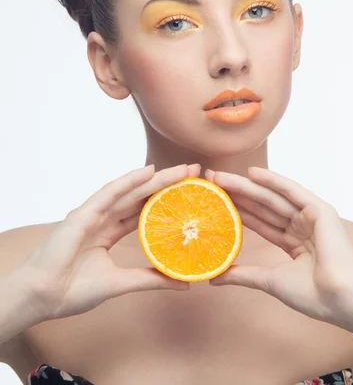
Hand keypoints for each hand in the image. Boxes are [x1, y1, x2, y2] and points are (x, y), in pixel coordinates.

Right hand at [21, 163, 200, 320]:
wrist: (42, 297)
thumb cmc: (72, 290)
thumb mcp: (121, 283)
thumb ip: (150, 278)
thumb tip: (184, 282)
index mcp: (109, 232)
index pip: (144, 211)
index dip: (167, 201)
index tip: (192, 194)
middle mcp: (104, 218)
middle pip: (142, 196)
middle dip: (169, 184)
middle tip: (195, 172)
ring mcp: (94, 213)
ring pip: (132, 190)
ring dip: (157, 178)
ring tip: (184, 170)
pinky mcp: (84, 213)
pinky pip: (110, 193)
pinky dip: (130, 181)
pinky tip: (149, 172)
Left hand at [205, 166, 352, 322]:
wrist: (339, 298)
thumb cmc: (312, 295)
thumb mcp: (269, 280)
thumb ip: (243, 275)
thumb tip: (214, 277)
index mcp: (295, 242)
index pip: (260, 222)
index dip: (238, 211)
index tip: (214, 202)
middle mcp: (302, 226)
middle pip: (262, 206)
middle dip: (237, 194)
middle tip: (211, 181)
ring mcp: (311, 216)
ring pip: (271, 197)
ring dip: (246, 185)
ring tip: (220, 176)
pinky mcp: (319, 209)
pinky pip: (291, 191)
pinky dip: (272, 180)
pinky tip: (251, 173)